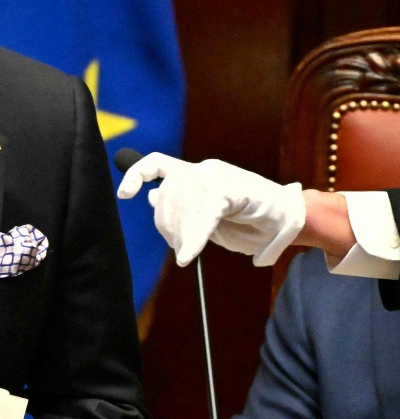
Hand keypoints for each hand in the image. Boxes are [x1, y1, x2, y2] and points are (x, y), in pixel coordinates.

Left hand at [116, 152, 304, 266]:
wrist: (293, 221)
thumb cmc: (250, 221)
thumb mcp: (207, 216)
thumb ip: (182, 205)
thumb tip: (152, 195)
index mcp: (197, 172)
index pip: (156, 165)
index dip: (136, 175)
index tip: (124, 195)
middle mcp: (206, 169)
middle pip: (166, 193)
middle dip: (167, 225)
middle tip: (179, 247)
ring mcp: (221, 177)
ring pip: (183, 203)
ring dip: (182, 234)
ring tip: (190, 250)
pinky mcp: (236, 190)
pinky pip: (205, 213)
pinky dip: (195, 236)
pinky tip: (189, 254)